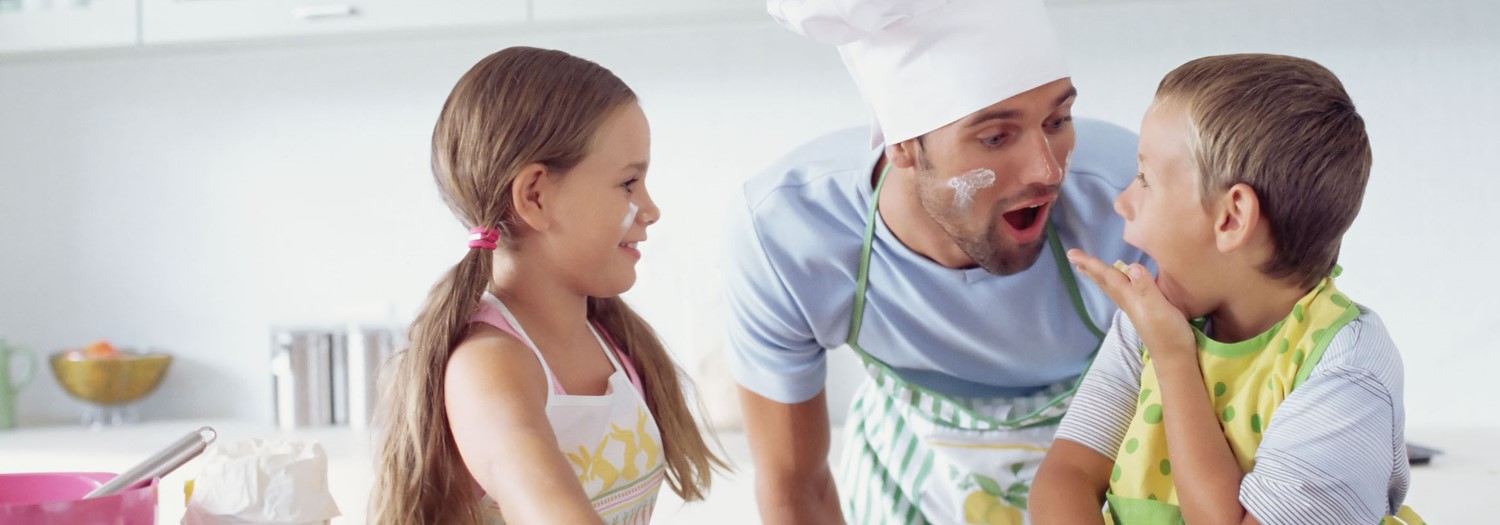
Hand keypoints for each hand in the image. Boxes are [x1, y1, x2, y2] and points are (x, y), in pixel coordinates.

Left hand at [1066, 249, 1195, 365]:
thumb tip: (1132, 267)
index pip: (1107, 276)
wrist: (1175, 358)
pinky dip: (1114, 284)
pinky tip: (1119, 284)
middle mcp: (1128, 302)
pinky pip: (1121, 292)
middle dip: (1089, 268)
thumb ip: (1146, 288)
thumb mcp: (1158, 308)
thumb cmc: (1169, 333)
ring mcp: (1134, 308)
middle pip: (1104, 281)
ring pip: (1111, 287)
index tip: (1071, 254)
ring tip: (1087, 268)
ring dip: (1099, 276)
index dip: (1091, 263)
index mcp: (1129, 297)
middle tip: (1072, 257)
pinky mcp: (1143, 313)